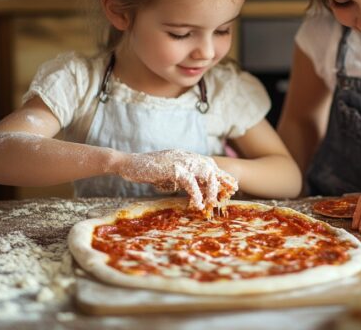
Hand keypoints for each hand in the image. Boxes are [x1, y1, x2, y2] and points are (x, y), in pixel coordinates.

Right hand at [118, 149, 237, 210]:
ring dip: (212, 189)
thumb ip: (181, 179)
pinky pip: (190, 182)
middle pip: (211, 167)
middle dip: (223, 180)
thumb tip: (194, 191)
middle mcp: (186, 156)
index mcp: (186, 156)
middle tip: (232, 192)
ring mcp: (181, 161)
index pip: (208, 164)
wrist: (128, 164)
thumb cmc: (146, 170)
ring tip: (214, 203)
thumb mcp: (167, 174)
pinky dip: (196, 194)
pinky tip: (197, 204)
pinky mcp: (174, 168)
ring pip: (205, 174)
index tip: (231, 185)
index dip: (220, 175)